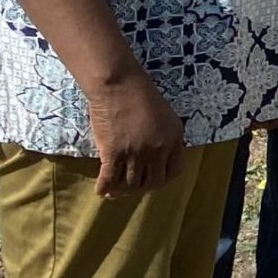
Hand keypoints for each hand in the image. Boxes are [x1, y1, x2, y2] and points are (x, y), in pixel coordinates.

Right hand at [88, 72, 185, 197]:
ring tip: (116, 192)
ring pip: (131, 184)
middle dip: (143, 188)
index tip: (154, 181)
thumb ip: (166, 138)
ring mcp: (135, 152)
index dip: (164, 179)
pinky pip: (109, 179)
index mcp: (174, 139)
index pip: (175, 171)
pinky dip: (105, 188)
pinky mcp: (113, 152)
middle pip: (153, 182)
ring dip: (123, 191)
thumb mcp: (166, 116)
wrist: (118, 85)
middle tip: (133, 189)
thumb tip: (159, 158)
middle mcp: (158, 149)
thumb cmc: (140, 95)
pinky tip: (102, 192)